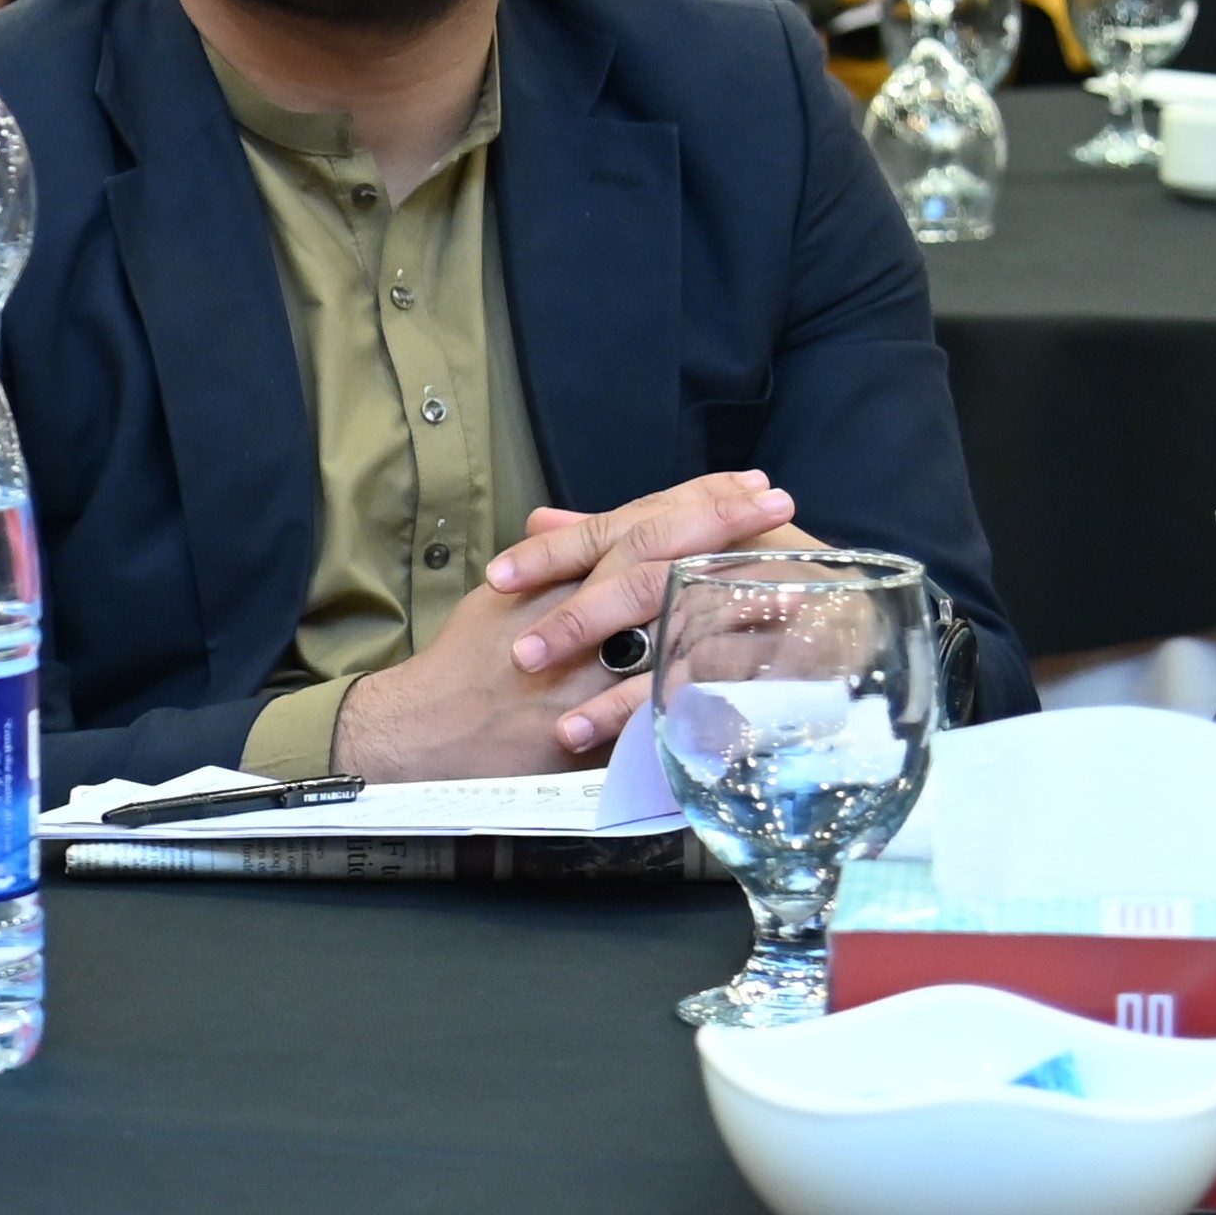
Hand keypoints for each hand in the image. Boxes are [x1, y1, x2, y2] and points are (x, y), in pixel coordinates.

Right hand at [338, 473, 804, 778]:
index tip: (746, 481)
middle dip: (722, 525)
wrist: (423, 733)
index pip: (635, 519)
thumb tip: (574, 526)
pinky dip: (709, 673)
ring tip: (792, 575)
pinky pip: (661, 688)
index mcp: (555, 573)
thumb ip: (549, 566)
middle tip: (780, 503)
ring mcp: (585, 661)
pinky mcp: (592, 715)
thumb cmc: (460, 668)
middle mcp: (571, 605)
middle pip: (658, 550)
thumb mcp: (502, 602)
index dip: (693, 498)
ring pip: (668, 610)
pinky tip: (759, 665)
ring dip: (734, 591)